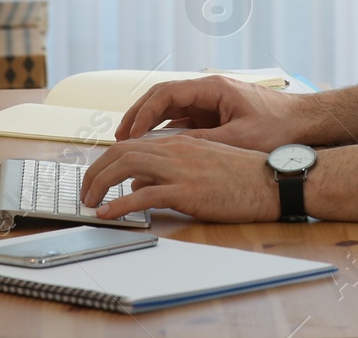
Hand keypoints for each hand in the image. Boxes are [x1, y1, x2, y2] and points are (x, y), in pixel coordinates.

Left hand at [81, 136, 275, 222]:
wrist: (273, 181)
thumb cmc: (245, 176)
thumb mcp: (205, 166)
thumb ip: (172, 171)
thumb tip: (140, 185)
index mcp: (181, 143)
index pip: (133, 143)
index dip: (108, 159)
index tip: (97, 176)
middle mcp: (177, 151)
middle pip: (121, 151)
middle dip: (96, 170)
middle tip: (85, 191)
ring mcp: (181, 170)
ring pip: (126, 167)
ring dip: (100, 184)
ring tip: (89, 201)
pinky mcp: (187, 191)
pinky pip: (143, 195)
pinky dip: (119, 205)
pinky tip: (108, 214)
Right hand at [115, 75, 315, 150]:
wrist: (305, 123)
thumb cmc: (278, 127)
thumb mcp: (239, 138)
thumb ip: (203, 142)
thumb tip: (169, 150)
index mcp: (214, 88)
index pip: (167, 93)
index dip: (143, 113)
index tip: (129, 133)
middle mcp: (209, 91)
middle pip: (163, 97)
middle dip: (138, 115)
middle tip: (118, 136)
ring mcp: (211, 102)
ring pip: (171, 108)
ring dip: (150, 123)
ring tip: (129, 143)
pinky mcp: (216, 115)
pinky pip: (183, 119)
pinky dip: (166, 130)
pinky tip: (155, 147)